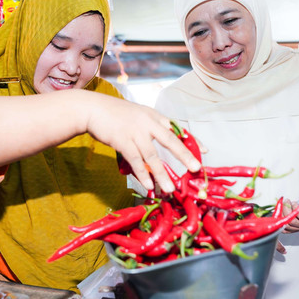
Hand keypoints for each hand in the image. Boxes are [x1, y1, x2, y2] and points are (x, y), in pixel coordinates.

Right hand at [84, 93, 201, 191]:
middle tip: (196, 169)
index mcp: (153, 116)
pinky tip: (149, 185)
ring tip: (170, 189)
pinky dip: (142, 174)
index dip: (192, 140)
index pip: (177, 129)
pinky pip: (135, 160)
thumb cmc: (114, 114)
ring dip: (162, 174)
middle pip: (171, 140)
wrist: (92, 109)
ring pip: (153, 156)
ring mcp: (135, 132)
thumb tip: (160, 144)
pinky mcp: (122, 141)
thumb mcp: (137, 114)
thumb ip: (150, 127)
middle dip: (185, 156)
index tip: (206, 150)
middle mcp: (147, 123)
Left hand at [282, 190, 298, 232]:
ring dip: (283, 215)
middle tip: (287, 202)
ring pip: (288, 226)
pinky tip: (282, 213)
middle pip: (294, 222)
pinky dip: (281, 222)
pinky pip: (285, 229)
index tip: (294, 203)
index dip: (297, 211)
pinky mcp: (296, 228)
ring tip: (285, 206)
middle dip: (287, 211)